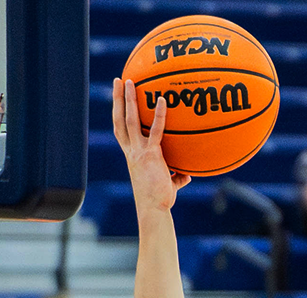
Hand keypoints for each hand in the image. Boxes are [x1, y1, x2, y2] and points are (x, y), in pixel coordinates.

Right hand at [111, 78, 190, 211]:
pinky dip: (159, 115)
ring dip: (129, 100)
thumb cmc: (159, 199)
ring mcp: (139, 151)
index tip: (118, 97)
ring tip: (129, 81)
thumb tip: (187, 175)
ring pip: (130, 121)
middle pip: (120, 119)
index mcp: (132, 155)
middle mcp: (131, 150)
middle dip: (118, 99)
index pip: (121, 130)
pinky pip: (156, 131)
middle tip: (118, 80)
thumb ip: (176, 176)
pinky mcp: (151, 154)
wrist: (154, 208)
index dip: (118, 112)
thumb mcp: (168, 184)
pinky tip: (162, 100)